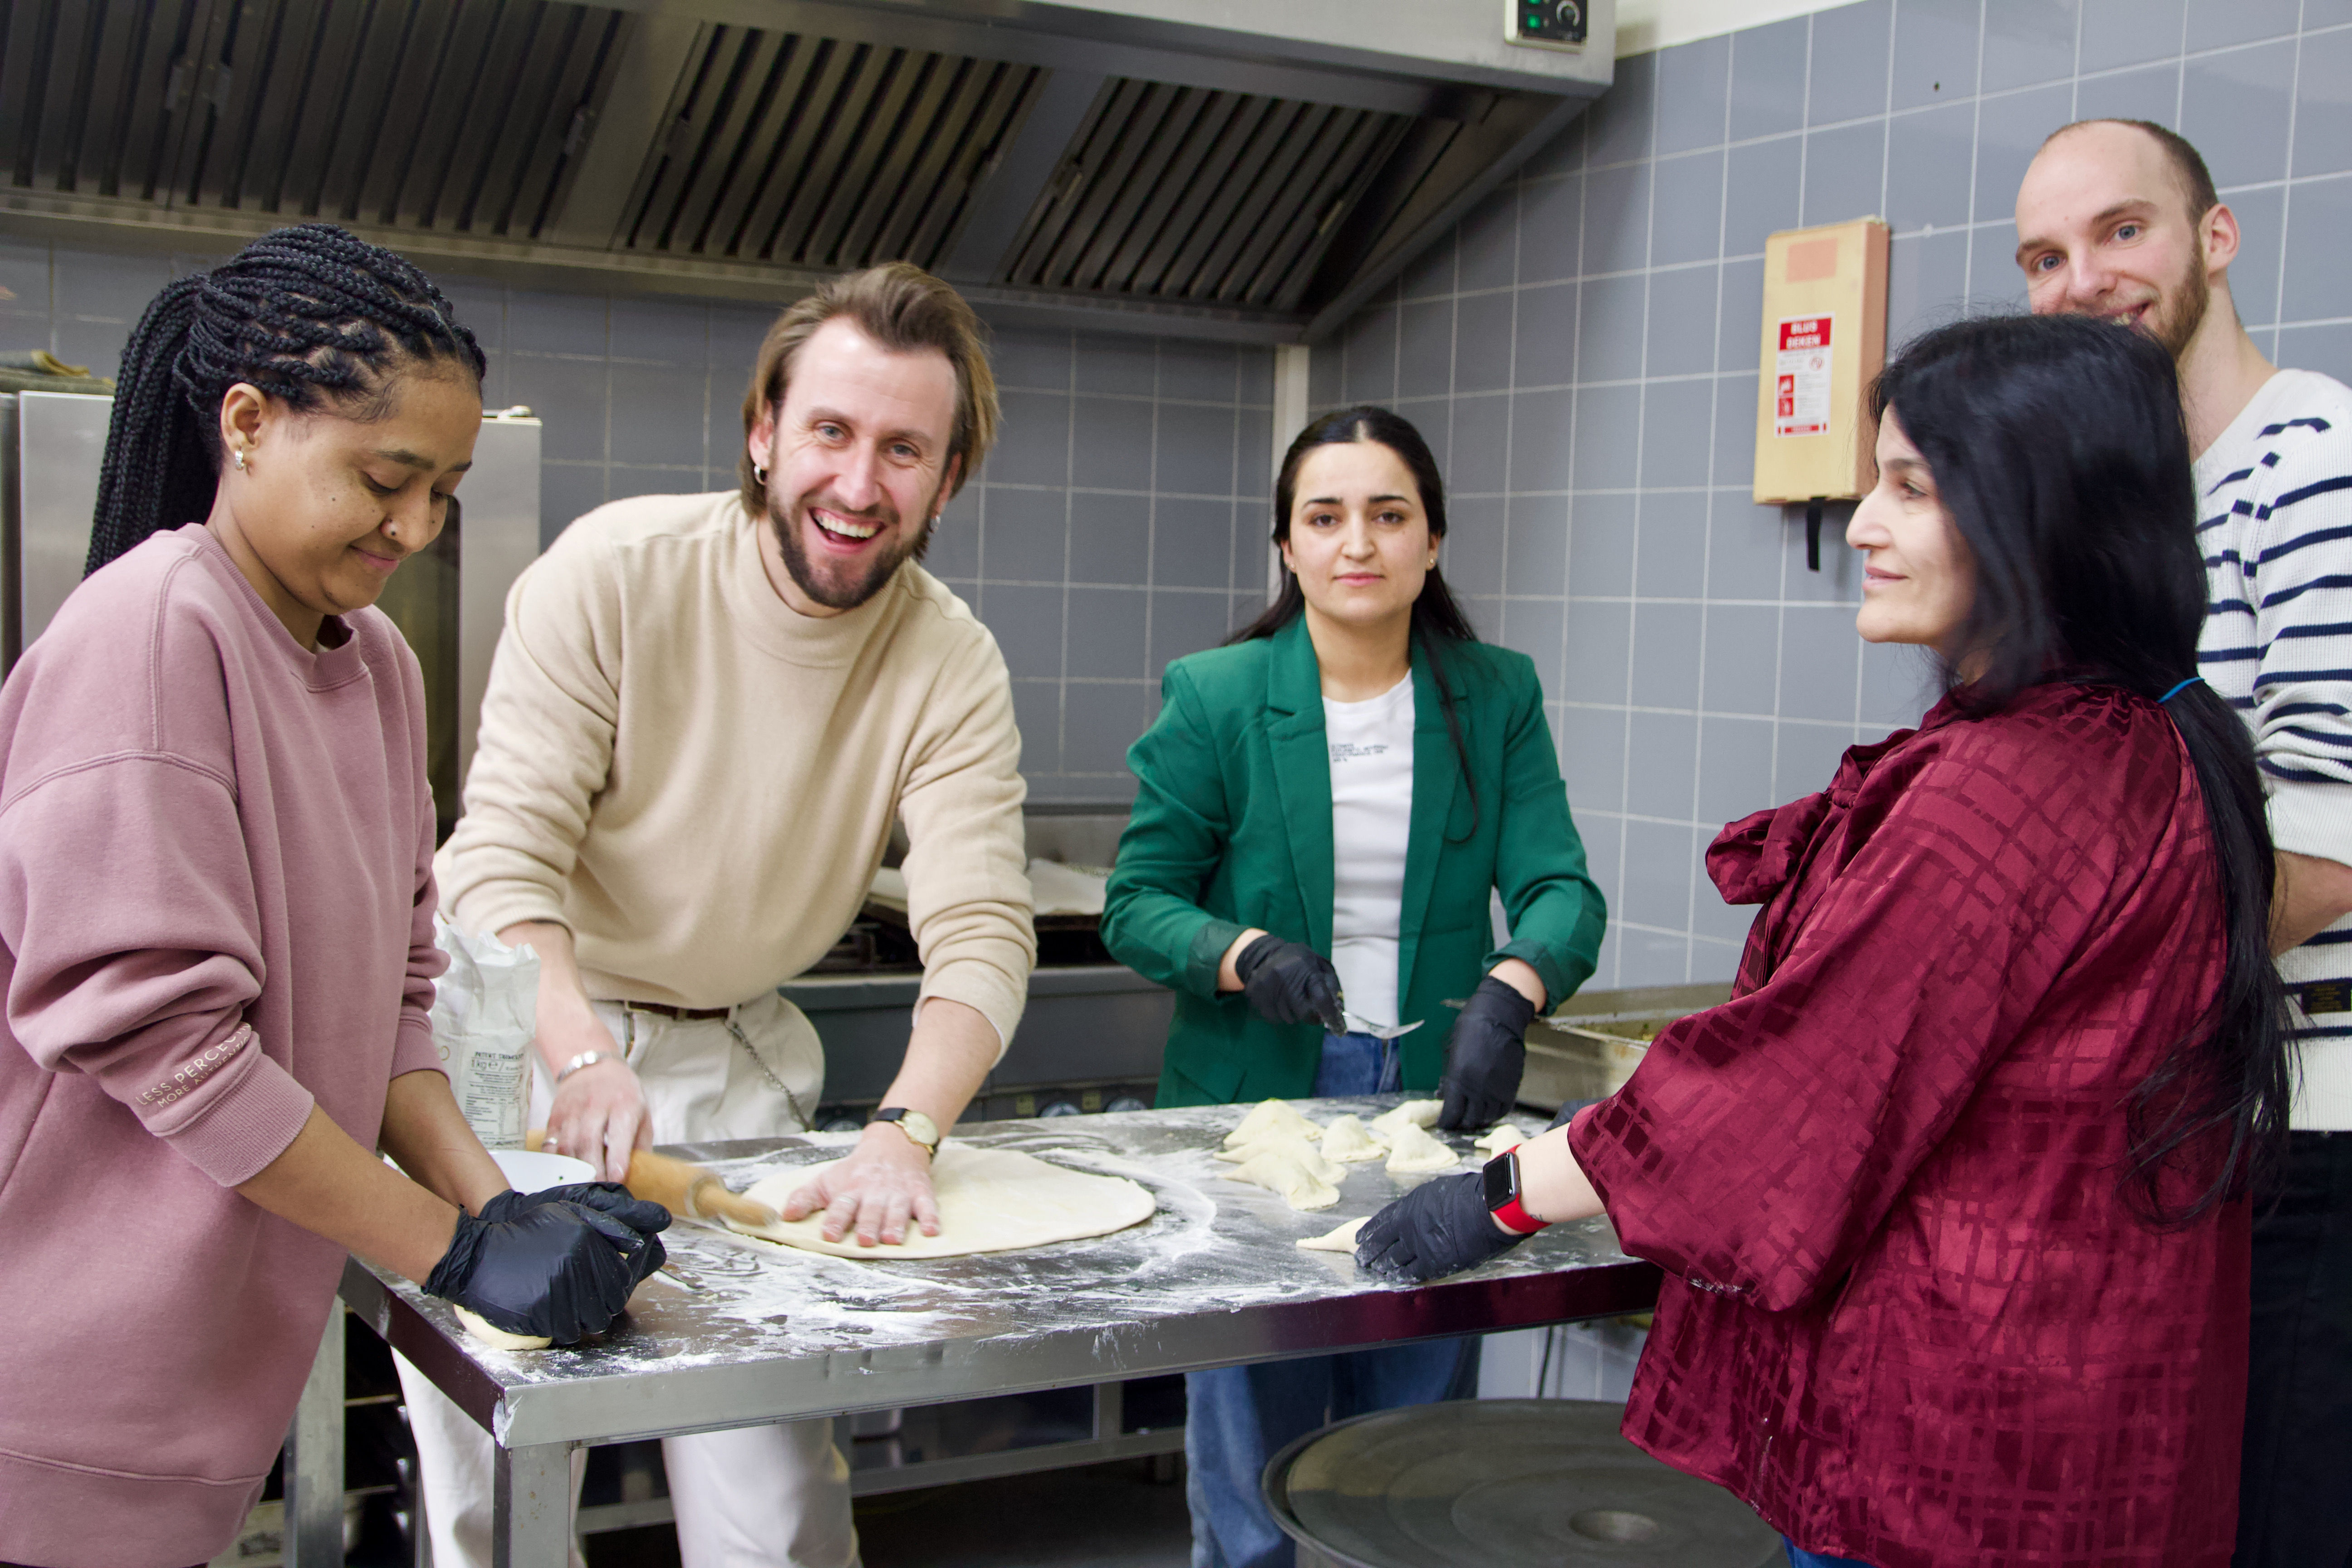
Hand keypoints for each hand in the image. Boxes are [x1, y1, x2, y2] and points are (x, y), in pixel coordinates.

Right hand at [424, 1192, 668, 1342]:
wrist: (479, 1256)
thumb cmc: (526, 1234)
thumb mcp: (569, 1213)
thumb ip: (611, 1222)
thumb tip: (650, 1230)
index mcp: (588, 1240)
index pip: (622, 1278)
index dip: (615, 1286)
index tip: (601, 1284)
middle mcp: (577, 1264)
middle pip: (611, 1302)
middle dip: (602, 1303)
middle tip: (582, 1297)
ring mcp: (558, 1291)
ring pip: (592, 1321)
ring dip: (583, 1317)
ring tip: (565, 1303)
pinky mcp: (540, 1315)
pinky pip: (567, 1333)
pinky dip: (563, 1328)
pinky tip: (551, 1313)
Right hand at [542, 1008, 648, 1182]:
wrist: (592, 1066)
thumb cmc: (622, 1093)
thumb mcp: (642, 1112)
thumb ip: (641, 1144)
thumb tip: (639, 1177)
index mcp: (623, 1104)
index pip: (619, 1133)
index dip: (617, 1159)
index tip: (617, 1180)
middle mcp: (596, 1105)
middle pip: (588, 1141)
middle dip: (593, 1170)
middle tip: (598, 1190)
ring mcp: (572, 1111)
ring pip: (567, 1145)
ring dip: (574, 1170)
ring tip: (582, 1187)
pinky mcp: (555, 1117)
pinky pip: (550, 1144)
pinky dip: (556, 1163)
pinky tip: (563, 1174)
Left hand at [781, 1125, 939, 1246]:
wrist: (893, 1144)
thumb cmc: (856, 1171)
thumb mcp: (827, 1180)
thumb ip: (805, 1198)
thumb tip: (784, 1217)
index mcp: (850, 1190)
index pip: (841, 1206)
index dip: (836, 1220)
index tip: (830, 1234)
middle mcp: (875, 1192)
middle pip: (871, 1210)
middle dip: (868, 1224)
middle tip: (865, 1240)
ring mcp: (899, 1192)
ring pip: (898, 1210)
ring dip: (895, 1224)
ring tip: (892, 1239)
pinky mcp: (920, 1192)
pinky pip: (927, 1205)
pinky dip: (930, 1217)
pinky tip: (932, 1231)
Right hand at [1233, 934, 1346, 1033]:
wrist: (1266, 954)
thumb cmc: (1299, 961)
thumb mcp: (1320, 965)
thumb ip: (1331, 985)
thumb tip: (1337, 1009)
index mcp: (1305, 967)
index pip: (1321, 997)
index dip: (1330, 1015)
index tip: (1338, 1028)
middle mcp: (1285, 975)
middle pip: (1303, 1012)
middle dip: (1310, 1016)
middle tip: (1312, 1012)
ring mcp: (1268, 985)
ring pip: (1287, 1017)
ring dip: (1294, 1014)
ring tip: (1292, 1001)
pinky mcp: (1255, 993)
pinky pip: (1273, 1017)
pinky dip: (1279, 1015)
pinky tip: (1280, 1002)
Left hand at [1355, 1169, 1529, 1284]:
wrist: (1487, 1209)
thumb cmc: (1469, 1194)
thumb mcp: (1436, 1191)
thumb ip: (1422, 1205)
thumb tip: (1418, 1212)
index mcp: (1408, 1206)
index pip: (1381, 1222)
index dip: (1369, 1232)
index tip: (1361, 1238)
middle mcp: (1408, 1227)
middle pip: (1382, 1244)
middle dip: (1371, 1252)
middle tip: (1363, 1259)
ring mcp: (1419, 1246)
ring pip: (1394, 1260)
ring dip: (1384, 1266)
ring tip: (1377, 1270)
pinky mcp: (1434, 1263)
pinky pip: (1413, 1273)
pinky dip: (1403, 1277)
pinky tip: (1396, 1279)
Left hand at [1438, 975, 1537, 1130]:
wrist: (1499, 1017)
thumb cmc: (1469, 1029)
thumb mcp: (1450, 1052)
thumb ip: (1447, 1077)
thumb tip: (1443, 1095)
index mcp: (1459, 1079)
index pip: (1451, 1114)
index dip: (1446, 1122)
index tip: (1444, 1122)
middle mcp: (1479, 1089)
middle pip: (1469, 1120)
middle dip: (1461, 1122)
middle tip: (1457, 1119)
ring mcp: (1497, 1089)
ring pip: (1487, 1117)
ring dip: (1478, 1119)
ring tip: (1472, 1115)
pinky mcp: (1511, 1087)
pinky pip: (1503, 1110)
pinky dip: (1494, 1114)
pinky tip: (1488, 1110)